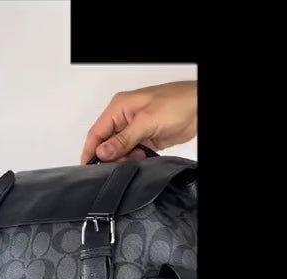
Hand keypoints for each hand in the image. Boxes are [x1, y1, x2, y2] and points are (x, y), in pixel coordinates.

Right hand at [80, 81, 196, 163]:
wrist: (199, 108)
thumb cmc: (177, 103)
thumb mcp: (146, 122)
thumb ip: (123, 139)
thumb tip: (102, 152)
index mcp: (119, 107)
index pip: (97, 132)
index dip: (90, 150)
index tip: (87, 167)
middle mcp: (125, 118)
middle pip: (107, 143)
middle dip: (109, 157)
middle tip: (116, 167)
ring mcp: (136, 129)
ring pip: (120, 150)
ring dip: (124, 159)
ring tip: (134, 159)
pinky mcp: (146, 138)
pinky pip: (133, 153)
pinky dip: (135, 159)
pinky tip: (141, 159)